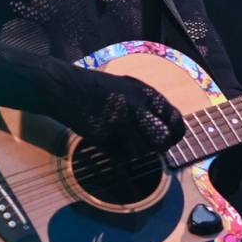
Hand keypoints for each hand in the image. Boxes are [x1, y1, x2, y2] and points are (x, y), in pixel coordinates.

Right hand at [71, 73, 185, 155]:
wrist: (66, 88)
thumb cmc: (95, 88)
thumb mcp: (127, 86)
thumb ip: (146, 104)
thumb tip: (165, 125)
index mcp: (145, 92)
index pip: (174, 118)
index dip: (175, 132)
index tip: (170, 138)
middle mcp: (138, 107)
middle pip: (163, 140)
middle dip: (158, 146)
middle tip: (150, 146)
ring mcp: (123, 122)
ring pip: (143, 151)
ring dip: (136, 150)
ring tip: (123, 140)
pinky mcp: (107, 136)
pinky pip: (123, 154)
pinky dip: (119, 153)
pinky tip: (109, 141)